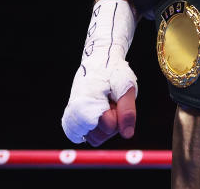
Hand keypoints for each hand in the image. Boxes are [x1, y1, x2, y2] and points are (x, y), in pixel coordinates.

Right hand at [61, 0, 138, 143]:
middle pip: (100, 137)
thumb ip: (127, 111)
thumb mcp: (125, 86)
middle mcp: (75, 113)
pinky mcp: (71, 121)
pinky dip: (95, 129)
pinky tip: (98, 112)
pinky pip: (85, 137)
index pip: (109, 127)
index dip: (117, 114)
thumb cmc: (113, 72)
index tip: (115, 98)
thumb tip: (128, 135)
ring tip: (105, 105)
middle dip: (111, 123)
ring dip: (103, 126)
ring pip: (94, 139)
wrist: (98, 61)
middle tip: (110, 101)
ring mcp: (72, 118)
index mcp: (87, 103)